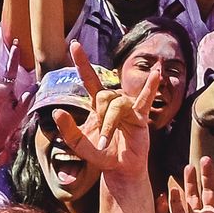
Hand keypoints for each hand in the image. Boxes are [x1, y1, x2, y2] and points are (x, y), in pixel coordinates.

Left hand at [53, 41, 151, 179]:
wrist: (120, 168)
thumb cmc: (101, 154)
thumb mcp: (79, 144)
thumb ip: (67, 130)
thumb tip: (57, 112)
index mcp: (97, 104)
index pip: (89, 78)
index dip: (82, 62)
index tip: (74, 44)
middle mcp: (113, 101)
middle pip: (104, 97)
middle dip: (100, 119)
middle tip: (100, 140)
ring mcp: (128, 107)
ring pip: (117, 104)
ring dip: (110, 125)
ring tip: (107, 141)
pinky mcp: (140, 116)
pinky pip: (145, 98)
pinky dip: (150, 86)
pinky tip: (156, 73)